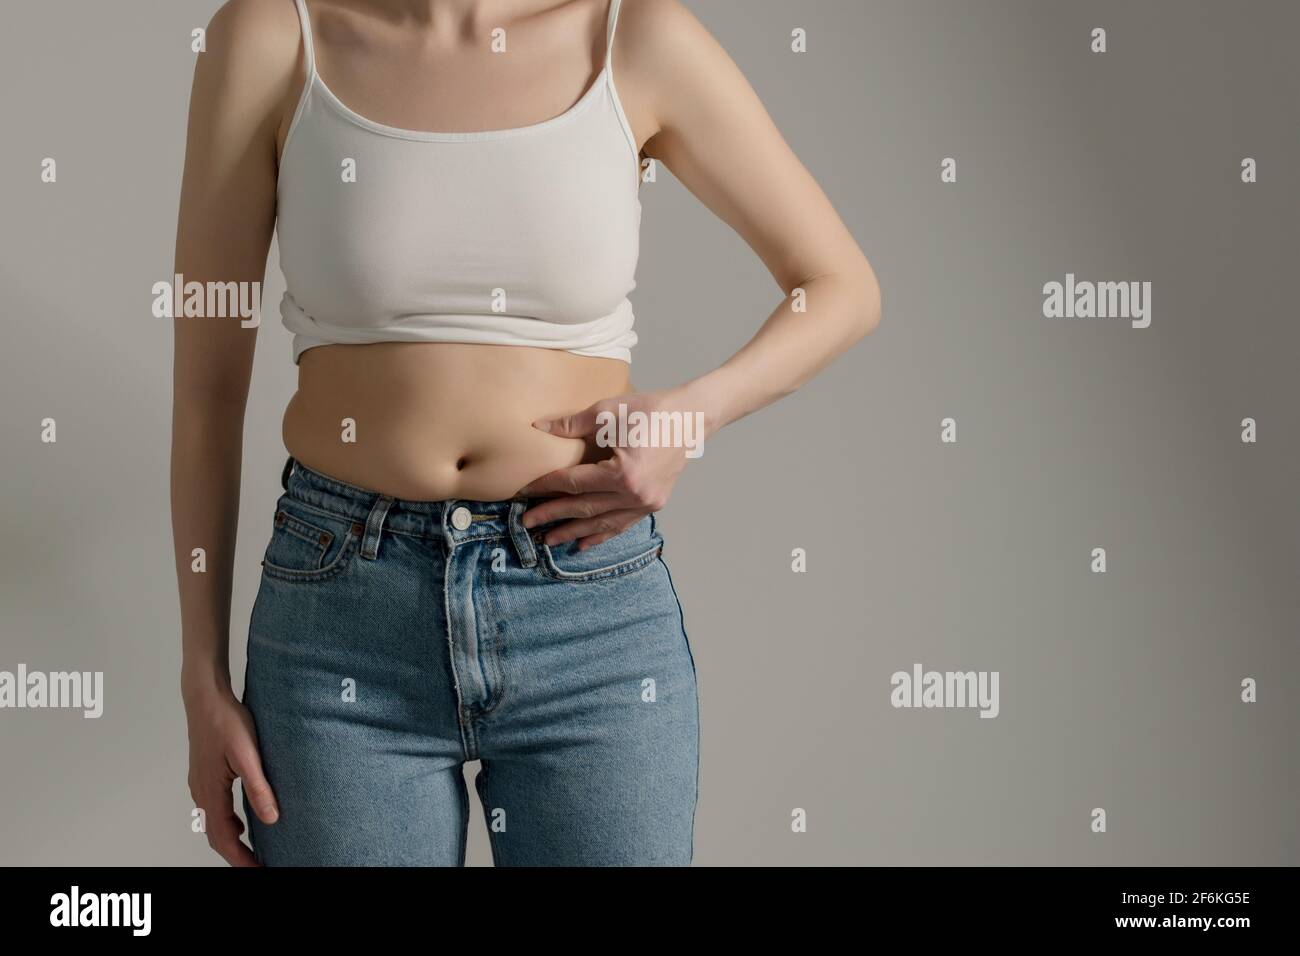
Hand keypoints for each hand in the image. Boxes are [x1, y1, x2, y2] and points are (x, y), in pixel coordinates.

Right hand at [184, 683, 277, 866]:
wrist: (205, 698)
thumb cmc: (226, 720)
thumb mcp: (247, 755)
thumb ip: (258, 787)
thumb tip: (271, 817)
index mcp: (211, 791)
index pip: (224, 838)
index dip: (240, 858)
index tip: (257, 870)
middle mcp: (200, 792)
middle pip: (216, 835)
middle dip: (236, 854)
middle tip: (257, 864)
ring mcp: (199, 784)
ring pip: (213, 822)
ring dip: (230, 839)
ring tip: (252, 849)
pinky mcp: (204, 775)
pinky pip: (213, 809)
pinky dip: (226, 823)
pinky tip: (241, 820)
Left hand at [519, 390, 705, 548]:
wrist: (689, 419)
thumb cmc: (650, 410)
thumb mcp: (608, 411)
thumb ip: (572, 424)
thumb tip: (539, 429)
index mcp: (623, 473)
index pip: (574, 483)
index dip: (547, 487)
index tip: (524, 492)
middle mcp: (635, 494)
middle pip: (584, 507)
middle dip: (553, 515)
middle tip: (527, 523)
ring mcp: (646, 503)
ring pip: (602, 522)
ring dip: (573, 531)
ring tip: (548, 540)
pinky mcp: (653, 504)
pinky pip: (622, 524)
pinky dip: (601, 534)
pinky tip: (583, 544)